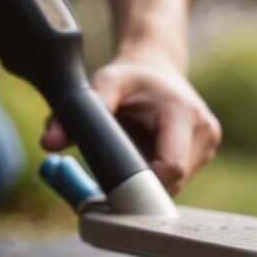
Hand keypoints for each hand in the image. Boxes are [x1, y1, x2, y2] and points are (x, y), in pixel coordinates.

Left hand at [42, 59, 221, 194]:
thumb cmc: (130, 78)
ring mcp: (208, 145)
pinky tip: (143, 162)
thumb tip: (49, 143)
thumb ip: (78, 112)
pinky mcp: (204, 154)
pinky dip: (157, 179)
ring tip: (130, 161)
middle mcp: (204, 130)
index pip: (171, 167)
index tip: (116, 188)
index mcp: (182, 113)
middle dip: (142, 187)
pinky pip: (179, 181)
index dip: (144, 184)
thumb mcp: (103, 83)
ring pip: (176, 186)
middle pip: (173, 182)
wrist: (157, 69)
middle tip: (111, 181)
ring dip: (150, 183)